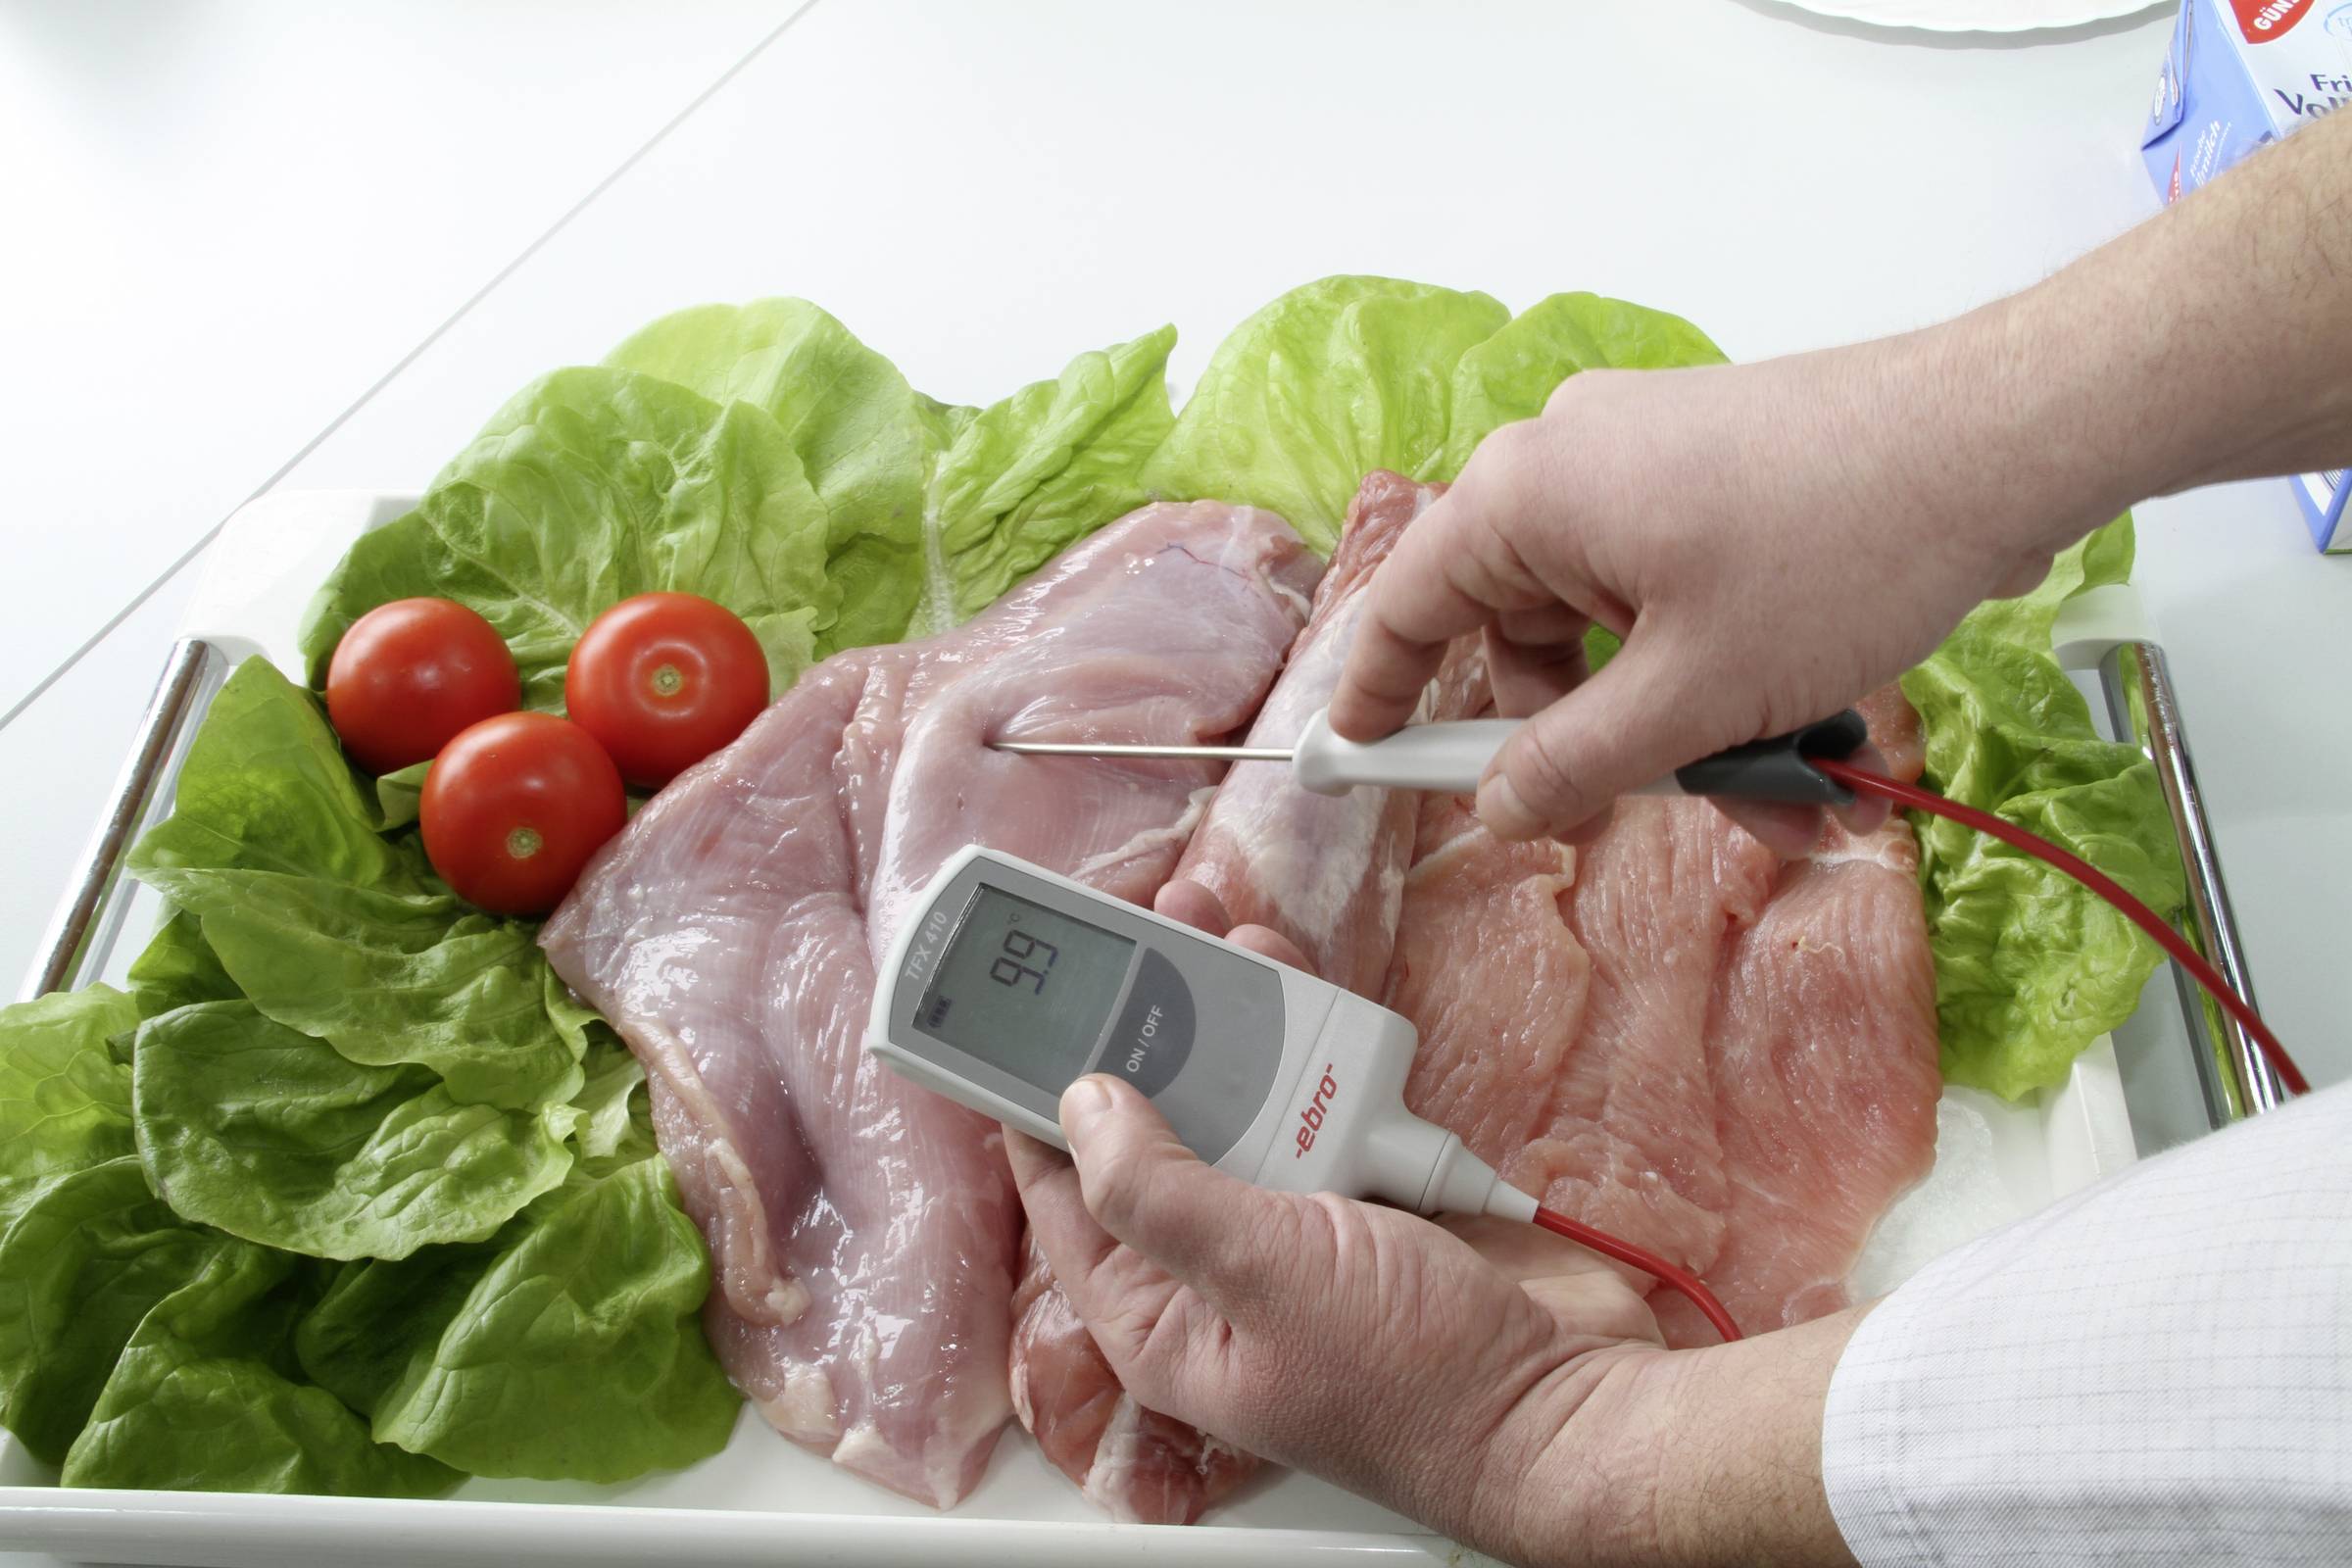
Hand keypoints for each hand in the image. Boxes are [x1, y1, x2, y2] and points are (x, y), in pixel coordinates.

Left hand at [1011, 891, 1666, 1559]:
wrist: (1567, 1400)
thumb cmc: (1416, 1384)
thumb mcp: (1259, 1276)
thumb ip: (1158, 1192)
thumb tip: (1080, 1107)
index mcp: (1160, 1315)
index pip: (1063, 1195)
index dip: (1033, 1102)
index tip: (1015, 1016)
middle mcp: (1219, 1264)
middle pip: (1154, 1125)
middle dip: (1143, 1028)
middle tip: (1128, 940)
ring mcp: (1297, 1219)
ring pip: (1238, 1093)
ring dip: (1224, 1011)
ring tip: (1204, 926)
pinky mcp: (1367, 1181)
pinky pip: (1317, 1088)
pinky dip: (1307, 1029)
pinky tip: (1288, 976)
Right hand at [1328, 338, 2078, 846]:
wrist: (2004, 436)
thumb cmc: (1835, 552)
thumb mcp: (1691, 693)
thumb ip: (1575, 763)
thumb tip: (1497, 809)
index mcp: (1526, 495)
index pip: (1409, 603)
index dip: (1381, 695)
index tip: (1361, 763)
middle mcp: (1570, 462)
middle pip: (1526, 627)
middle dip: (1594, 736)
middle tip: (1645, 805)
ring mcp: (1649, 456)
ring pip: (1621, 624)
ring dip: (1682, 720)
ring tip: (1780, 788)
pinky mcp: (1719, 466)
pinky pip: (1681, 589)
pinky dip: (1723, 664)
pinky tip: (1809, 731)